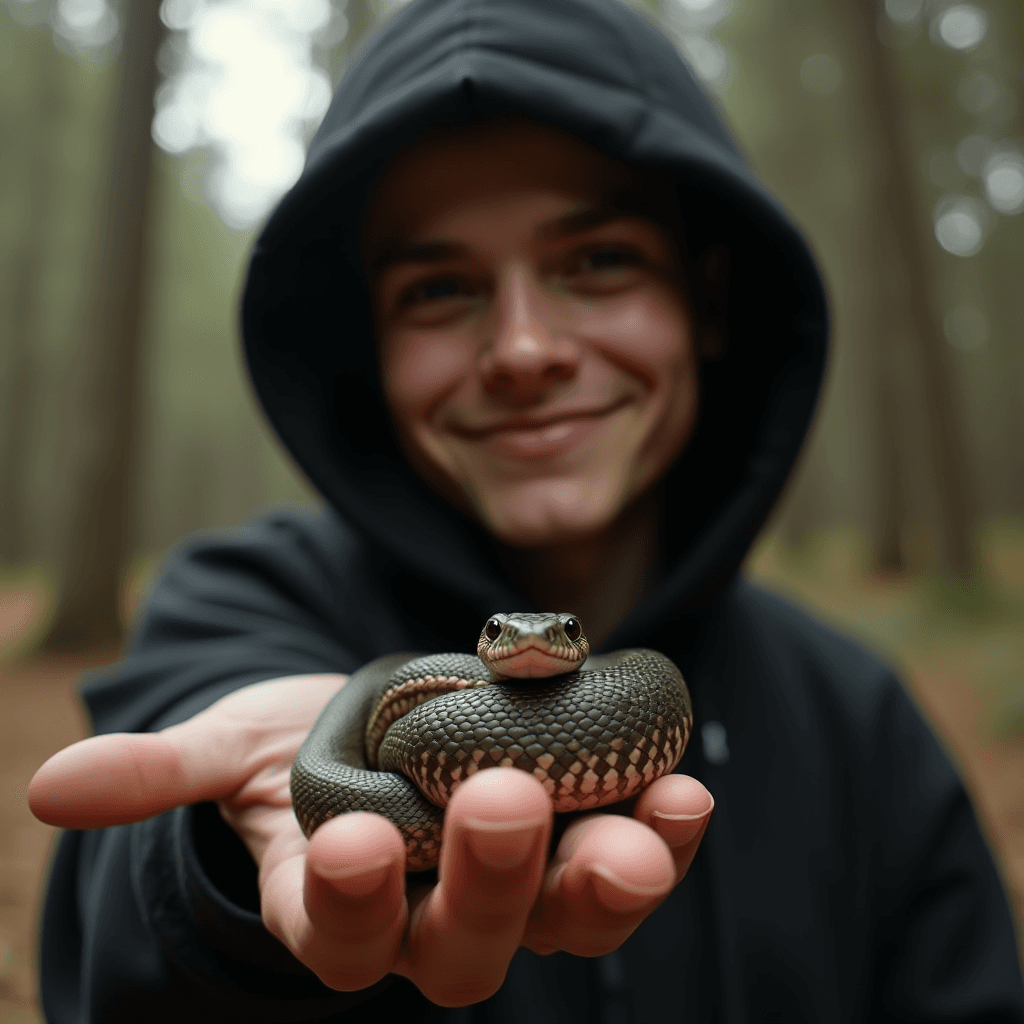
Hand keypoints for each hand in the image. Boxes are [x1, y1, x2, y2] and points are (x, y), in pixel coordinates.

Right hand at [28, 675, 712, 1006]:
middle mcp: (431, 918)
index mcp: (339, 901)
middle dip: (489, 877)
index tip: (351, 839)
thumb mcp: (234, 750)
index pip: (339, 931)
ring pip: (564, 918)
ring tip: (642, 829)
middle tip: (504, 798)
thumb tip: (52, 787)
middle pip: (465, 939)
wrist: (390, 734)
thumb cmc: (303, 752)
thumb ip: (163, 772)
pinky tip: (684, 791)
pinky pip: (628, 857)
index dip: (347, 899)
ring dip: (605, 879)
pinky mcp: (580, 849)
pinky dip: (661, 833)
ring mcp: (517, 894)